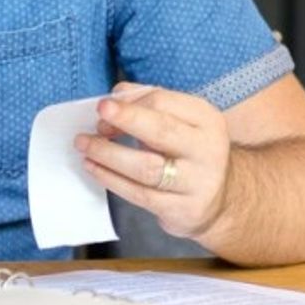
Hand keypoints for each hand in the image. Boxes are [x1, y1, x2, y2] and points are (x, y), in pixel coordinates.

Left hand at [74, 83, 230, 240]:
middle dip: (126, 120)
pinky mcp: (182, 209)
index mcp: (206, 120)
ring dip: (108, 154)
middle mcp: (206, 150)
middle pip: (161, 131)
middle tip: (99, 116)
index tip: (104, 108)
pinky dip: (111, 179)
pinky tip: (93, 167)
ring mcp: (196, 182)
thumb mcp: (181, 121)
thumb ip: (150, 103)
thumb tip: (117, 95)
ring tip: (84, 144)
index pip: (163, 102)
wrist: (220, 199)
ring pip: (146, 168)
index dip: (130, 104)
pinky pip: (139, 194)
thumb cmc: (189, 151)